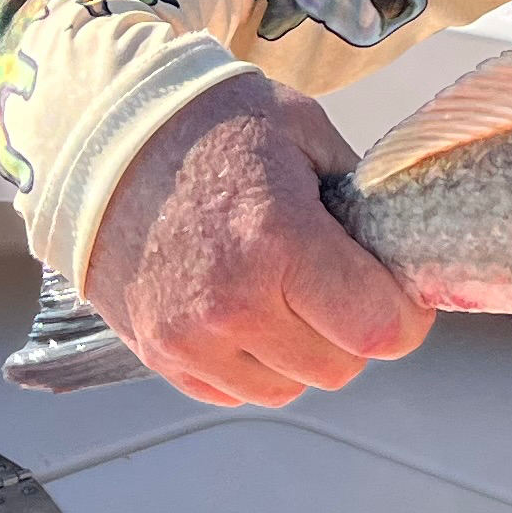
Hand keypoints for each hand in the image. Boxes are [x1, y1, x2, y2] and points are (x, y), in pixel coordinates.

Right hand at [83, 74, 432, 407]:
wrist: (106, 136)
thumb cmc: (213, 122)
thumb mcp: (306, 132)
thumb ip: (360, 196)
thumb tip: (399, 247)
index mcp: (280, 241)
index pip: (378, 329)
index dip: (406, 315)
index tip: (401, 291)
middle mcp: (233, 304)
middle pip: (339, 368)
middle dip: (356, 330)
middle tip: (345, 284)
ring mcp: (188, 338)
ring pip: (288, 388)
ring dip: (304, 353)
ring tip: (293, 294)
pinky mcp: (158, 355)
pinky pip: (235, 390)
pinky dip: (255, 362)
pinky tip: (251, 309)